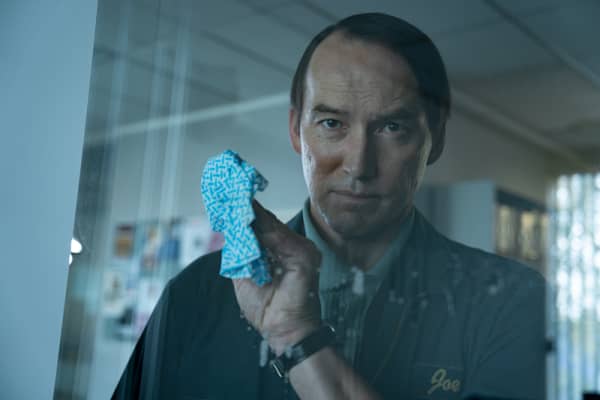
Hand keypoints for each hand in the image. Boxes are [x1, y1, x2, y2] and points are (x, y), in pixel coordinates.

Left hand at [232, 200, 321, 354]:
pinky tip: (248, 216)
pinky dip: (263, 227)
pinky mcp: (304, 258)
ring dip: (251, 213)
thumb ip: (241, 253)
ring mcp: (301, 250)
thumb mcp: (245, 275)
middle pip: (267, 222)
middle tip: (227, 189)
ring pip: (272, 226)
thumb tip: (229, 229)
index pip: (263, 226)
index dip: (245, 213)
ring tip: (233, 198)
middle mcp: (293, 247)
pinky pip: (279, 239)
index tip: (227, 196)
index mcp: (281, 251)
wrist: (284, 332)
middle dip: (245, 208)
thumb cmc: (267, 308)